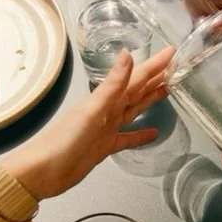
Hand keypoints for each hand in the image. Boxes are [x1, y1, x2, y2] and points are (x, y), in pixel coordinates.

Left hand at [3, 46, 174, 199]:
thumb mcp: (92, 110)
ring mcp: (106, 128)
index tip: (173, 51)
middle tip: (176, 66)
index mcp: (105, 98)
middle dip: (155, 77)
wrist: (44, 171)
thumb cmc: (66, 139)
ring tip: (169, 89)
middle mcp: (107, 109)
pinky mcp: (105, 147)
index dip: (154, 64)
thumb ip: (112, 85)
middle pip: (136, 89)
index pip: (136, 77)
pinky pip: (128, 137)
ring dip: (149, 99)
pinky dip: (141, 135)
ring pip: (134, 109)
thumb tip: (128, 53)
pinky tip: (155, 133)